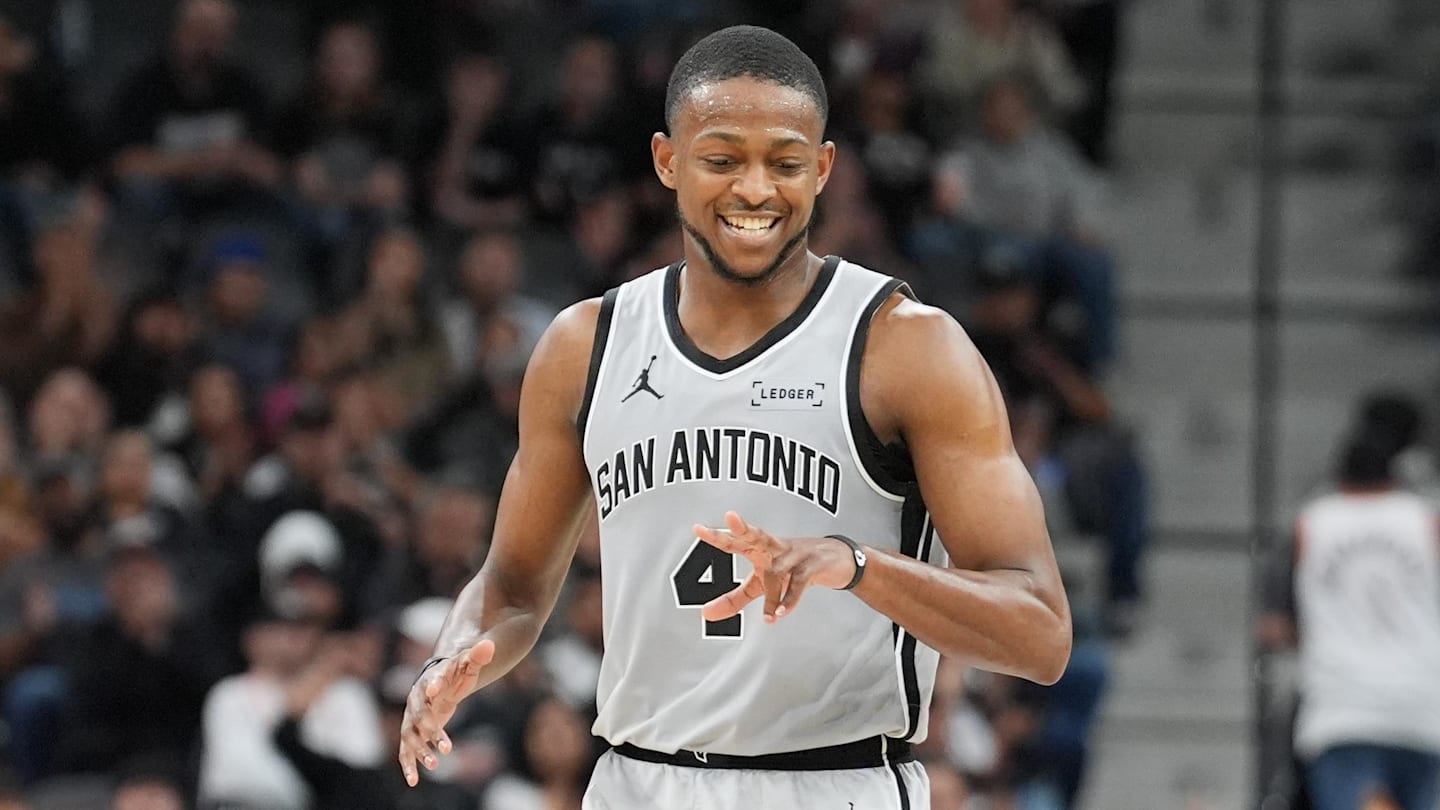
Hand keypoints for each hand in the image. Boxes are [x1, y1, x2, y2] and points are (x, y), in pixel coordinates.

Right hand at [397, 640, 494, 786]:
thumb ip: (478, 655)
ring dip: (420, 750)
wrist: (439, 681)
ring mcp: (411, 718)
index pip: (431, 683)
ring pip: (411, 736)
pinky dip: (408, 765)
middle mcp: (416, 700)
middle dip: (430, 729)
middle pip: (418, 715)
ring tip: (435, 764)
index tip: (435, 692)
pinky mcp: (412, 733)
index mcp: (429, 681)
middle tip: (445, 745)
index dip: (433, 686)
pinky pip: (406, 751)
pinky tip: (414, 781)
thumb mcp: (468, 664)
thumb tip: (488, 645)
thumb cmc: (456, 672)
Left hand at [692, 511, 859, 623]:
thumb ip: (734, 599)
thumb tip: (706, 614)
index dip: (717, 535)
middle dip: (742, 527)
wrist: (835, 559)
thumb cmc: (792, 566)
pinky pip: (799, 582)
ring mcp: (795, 554)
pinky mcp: (812, 566)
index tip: (697, 528)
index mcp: (759, 547)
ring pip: (779, 570)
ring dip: (774, 595)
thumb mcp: (761, 584)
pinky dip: (791, 599)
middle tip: (730, 518)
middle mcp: (774, 546)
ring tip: (770, 617)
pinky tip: (782, 613)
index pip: (736, 539)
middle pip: (756, 534)